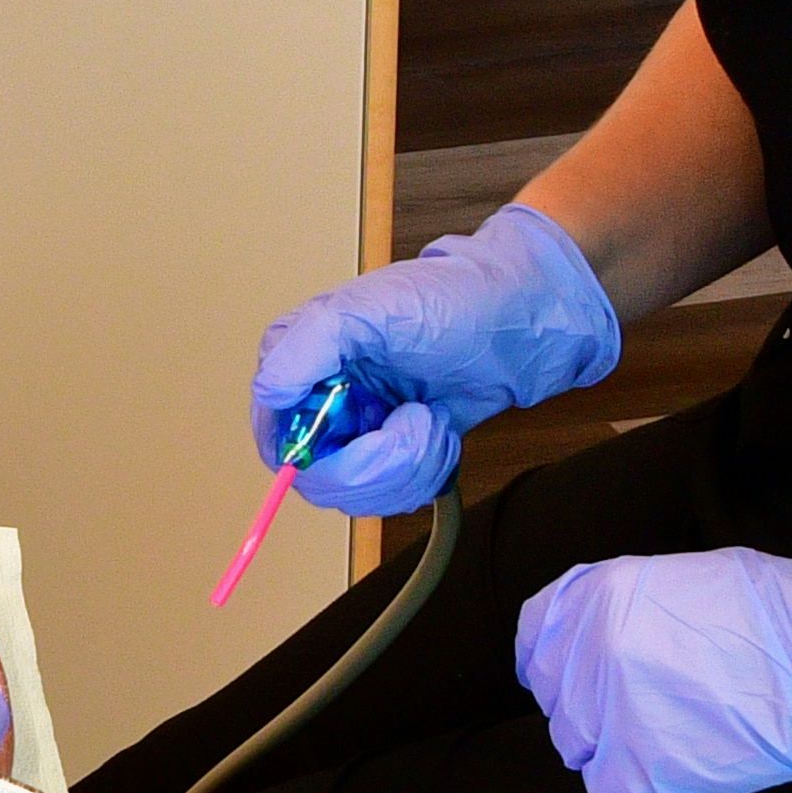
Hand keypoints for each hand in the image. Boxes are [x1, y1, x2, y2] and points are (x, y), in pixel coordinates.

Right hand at [247, 204, 622, 518]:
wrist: (523, 321)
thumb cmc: (455, 299)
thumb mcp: (371, 309)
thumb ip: (307, 346)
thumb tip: (268, 395)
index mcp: (302, 354)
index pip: (276, 432)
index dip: (313, 452)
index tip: (362, 436)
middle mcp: (324, 396)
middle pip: (318, 476)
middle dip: (375, 462)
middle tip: (415, 424)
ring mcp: (361, 427)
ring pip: (358, 492)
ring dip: (406, 467)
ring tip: (431, 422)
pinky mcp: (398, 451)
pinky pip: (392, 493)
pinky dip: (423, 472)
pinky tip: (439, 433)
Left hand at [512, 546, 791, 792]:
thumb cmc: (779, 616)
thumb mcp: (688, 580)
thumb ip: (631, 607)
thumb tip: (604, 635)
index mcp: (600, 595)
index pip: (536, 636)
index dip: (554, 660)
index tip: (575, 676)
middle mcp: (591, 649)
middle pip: (557, 697)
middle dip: (590, 705)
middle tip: (639, 709)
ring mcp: (610, 711)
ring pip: (576, 745)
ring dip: (611, 745)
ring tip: (665, 736)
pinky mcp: (639, 768)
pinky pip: (606, 790)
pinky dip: (632, 786)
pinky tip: (669, 768)